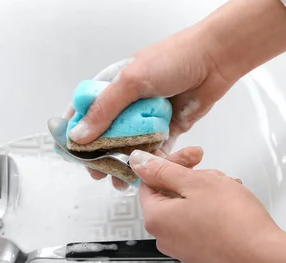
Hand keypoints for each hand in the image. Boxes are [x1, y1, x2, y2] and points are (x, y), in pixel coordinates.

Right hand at [65, 25, 234, 189]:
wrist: (214, 59)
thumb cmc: (172, 60)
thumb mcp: (131, 82)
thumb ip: (104, 110)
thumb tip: (78, 136)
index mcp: (112, 85)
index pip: (85, 110)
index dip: (75, 131)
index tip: (71, 154)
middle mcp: (127, 102)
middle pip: (106, 134)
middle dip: (99, 155)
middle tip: (96, 174)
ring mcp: (147, 116)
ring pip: (129, 145)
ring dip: (123, 164)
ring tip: (118, 181)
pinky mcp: (167, 128)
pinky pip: (155, 149)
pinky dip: (149, 161)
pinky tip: (143, 176)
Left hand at [129, 149, 285, 262]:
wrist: (262, 253)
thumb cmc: (231, 217)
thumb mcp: (195, 182)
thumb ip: (162, 170)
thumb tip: (138, 162)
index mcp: (155, 218)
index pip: (151, 182)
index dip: (173, 164)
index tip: (194, 156)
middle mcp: (164, 237)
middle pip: (170, 196)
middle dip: (193, 178)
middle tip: (216, 174)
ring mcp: (183, 249)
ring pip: (187, 208)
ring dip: (206, 192)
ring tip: (229, 188)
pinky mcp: (202, 255)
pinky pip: (199, 225)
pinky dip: (212, 211)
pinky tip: (231, 205)